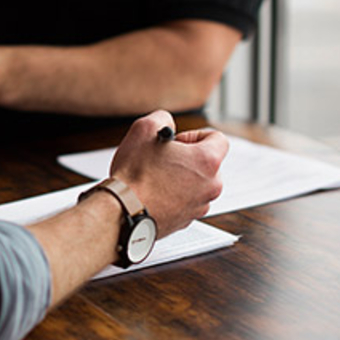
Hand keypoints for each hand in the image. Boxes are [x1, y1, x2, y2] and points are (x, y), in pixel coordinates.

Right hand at [111, 110, 227, 237]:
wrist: (122, 211)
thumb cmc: (134, 176)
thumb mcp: (144, 129)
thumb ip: (162, 118)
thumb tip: (166, 123)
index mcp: (207, 161)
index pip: (217, 138)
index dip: (194, 135)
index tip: (178, 142)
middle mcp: (210, 186)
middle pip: (207, 164)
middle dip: (186, 159)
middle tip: (163, 159)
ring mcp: (199, 206)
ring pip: (196, 184)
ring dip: (179, 178)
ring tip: (155, 177)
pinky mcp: (186, 220)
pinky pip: (185, 202)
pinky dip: (172, 196)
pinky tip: (152, 193)